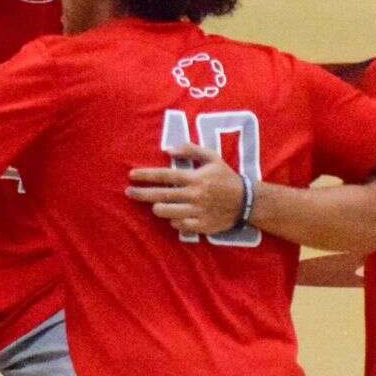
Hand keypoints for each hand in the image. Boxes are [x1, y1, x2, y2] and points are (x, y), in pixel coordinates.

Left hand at [125, 142, 244, 234]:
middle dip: (141, 194)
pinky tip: (176, 216)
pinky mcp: (201, 226)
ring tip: (156, 205)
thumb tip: (168, 148)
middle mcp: (194, 195)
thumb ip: (191, 150)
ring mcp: (197, 211)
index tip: (131, 175)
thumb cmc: (226, 177)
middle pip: (160, 195)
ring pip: (166, 212)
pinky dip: (174, 221)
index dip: (146, 176)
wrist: (247, 202)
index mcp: (195, 178)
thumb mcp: (212, 158)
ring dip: (158, 208)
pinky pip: (178, 226)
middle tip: (129, 193)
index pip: (165, 176)